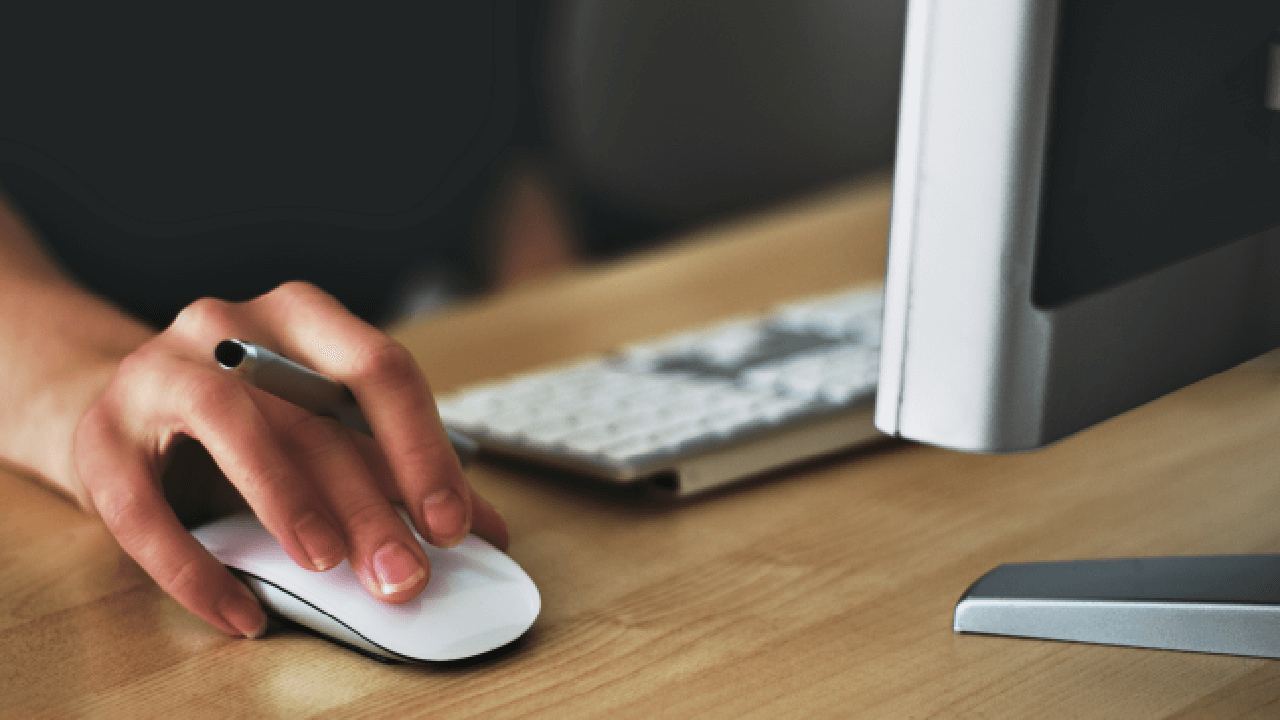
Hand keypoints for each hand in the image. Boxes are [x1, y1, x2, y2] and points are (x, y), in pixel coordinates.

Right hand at [73, 281, 507, 637]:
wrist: (127, 410)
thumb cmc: (248, 420)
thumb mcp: (326, 431)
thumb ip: (399, 472)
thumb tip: (487, 530)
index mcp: (302, 317)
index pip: (379, 369)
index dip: (422, 448)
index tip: (453, 523)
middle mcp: (229, 326)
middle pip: (312, 411)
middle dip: (368, 502)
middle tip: (404, 573)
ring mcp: (157, 371)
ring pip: (230, 424)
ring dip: (287, 499)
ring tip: (327, 565)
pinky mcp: (99, 436)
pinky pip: (143, 507)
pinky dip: (196, 567)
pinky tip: (241, 613)